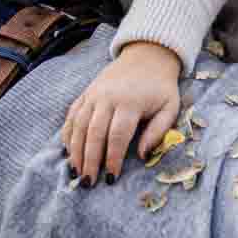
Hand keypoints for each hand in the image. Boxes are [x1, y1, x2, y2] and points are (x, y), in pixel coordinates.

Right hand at [62, 41, 181, 183]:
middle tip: (89, 182)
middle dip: (90, 160)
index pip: (117, 135)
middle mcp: (107, 98)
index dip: (112, 158)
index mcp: (130, 103)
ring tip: (76, 172)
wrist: (147, 55)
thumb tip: (142, 156)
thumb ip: (158, 131)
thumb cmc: (160, 87)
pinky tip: (68, 151)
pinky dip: (67, 134)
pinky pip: (72, 115)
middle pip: (94, 133)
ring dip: (75, 151)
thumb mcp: (170, 107)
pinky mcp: (86, 93)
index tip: (111, 177)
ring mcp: (93, 94)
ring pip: (78, 125)